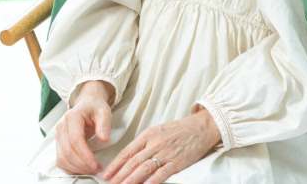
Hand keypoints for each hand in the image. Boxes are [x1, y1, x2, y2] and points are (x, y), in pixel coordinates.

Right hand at [55, 80, 113, 174]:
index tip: (95, 164)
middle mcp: (61, 126)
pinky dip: (70, 168)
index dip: (85, 155)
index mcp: (72, 117)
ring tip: (91, 170)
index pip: (75, 140)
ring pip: (62, 158)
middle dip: (82, 164)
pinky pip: (60, 160)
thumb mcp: (104, 111)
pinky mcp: (58, 143)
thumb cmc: (95, 108)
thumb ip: (104, 123)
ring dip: (76, 168)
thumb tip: (104, 138)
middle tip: (96, 169)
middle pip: (67, 152)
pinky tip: (82, 168)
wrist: (87, 104)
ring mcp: (58, 135)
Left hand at [101, 106, 220, 183]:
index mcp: (148, 135)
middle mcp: (155, 143)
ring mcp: (166, 153)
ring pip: (144, 168)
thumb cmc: (179, 130)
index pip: (127, 152)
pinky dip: (152, 181)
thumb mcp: (158, 131)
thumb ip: (144, 143)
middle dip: (119, 175)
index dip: (115, 164)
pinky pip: (162, 173)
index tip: (106, 174)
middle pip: (133, 162)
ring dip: (131, 180)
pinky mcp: (177, 162)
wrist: (201, 128)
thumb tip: (128, 158)